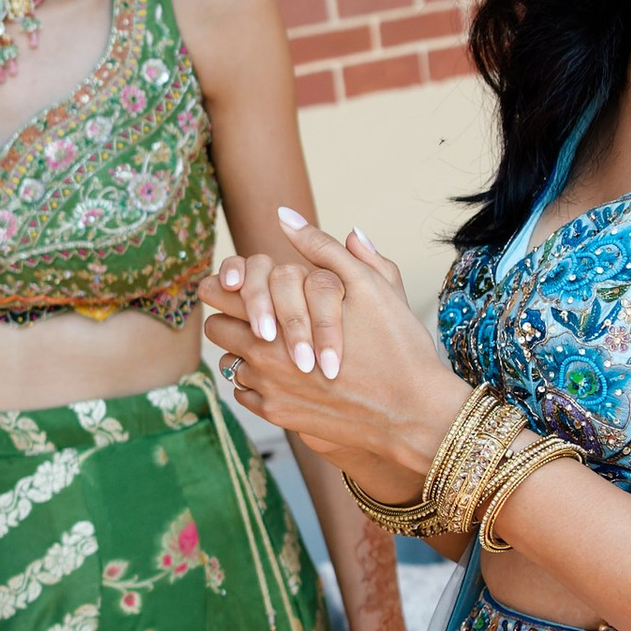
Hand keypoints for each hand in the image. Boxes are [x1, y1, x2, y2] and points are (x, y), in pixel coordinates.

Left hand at [204, 215, 466, 495]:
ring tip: (280, 346)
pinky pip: (245, 393)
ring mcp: (267, 389)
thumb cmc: (396, 344)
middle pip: (217, 328)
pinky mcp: (277, 415)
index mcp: (276, 318)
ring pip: (228, 363)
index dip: (227, 285)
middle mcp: (262, 355)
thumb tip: (284, 215)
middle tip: (263, 315)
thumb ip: (322, 247)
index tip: (240, 285)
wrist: (413, 413)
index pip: (217, 292)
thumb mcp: (368, 285)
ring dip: (245, 353)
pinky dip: (260, 383)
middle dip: (234, 318)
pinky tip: (291, 375)